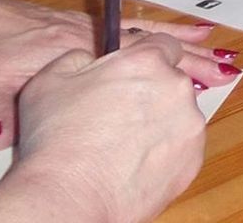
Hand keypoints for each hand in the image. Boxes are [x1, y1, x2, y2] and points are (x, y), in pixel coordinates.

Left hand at [0, 0, 237, 148]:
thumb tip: (2, 138)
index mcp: (71, 49)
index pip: (129, 56)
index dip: (165, 67)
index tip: (195, 79)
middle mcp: (87, 34)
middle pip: (149, 42)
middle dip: (190, 57)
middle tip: (225, 68)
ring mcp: (89, 27)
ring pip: (147, 32)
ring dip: (183, 43)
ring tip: (218, 49)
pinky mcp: (85, 25)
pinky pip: (135, 26)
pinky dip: (162, 31)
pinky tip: (184, 33)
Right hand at [0, 34, 206, 222]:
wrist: (68, 196)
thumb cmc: (56, 139)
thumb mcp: (50, 79)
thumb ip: (79, 57)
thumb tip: (91, 58)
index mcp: (146, 61)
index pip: (163, 45)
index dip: (146, 59)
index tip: (134, 72)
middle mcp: (176, 88)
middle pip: (170, 82)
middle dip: (150, 94)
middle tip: (117, 116)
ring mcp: (190, 125)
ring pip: (177, 116)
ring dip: (158, 124)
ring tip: (120, 145)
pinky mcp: (193, 160)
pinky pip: (181, 148)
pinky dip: (163, 154)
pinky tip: (132, 164)